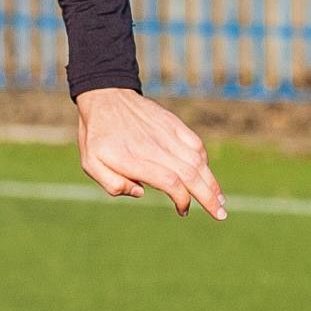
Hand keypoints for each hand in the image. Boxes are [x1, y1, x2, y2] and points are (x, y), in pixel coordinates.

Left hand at [75, 88, 226, 218]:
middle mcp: (154, 147)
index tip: (183, 211)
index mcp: (133, 159)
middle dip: (208, 197)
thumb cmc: (96, 136)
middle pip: (190, 174)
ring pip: (197, 161)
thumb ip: (112, 184)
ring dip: (212, 182)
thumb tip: (141, 193)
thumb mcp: (89, 163)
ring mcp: (166, 134)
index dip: (182, 199)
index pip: (169, 181)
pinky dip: (205, 160)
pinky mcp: (173, 124)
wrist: (105, 96)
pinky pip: (195, 144)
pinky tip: (207, 174)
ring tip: (220, 200)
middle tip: (220, 215)